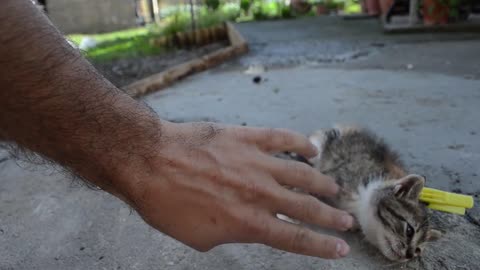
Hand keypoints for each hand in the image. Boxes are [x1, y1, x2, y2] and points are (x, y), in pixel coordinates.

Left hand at [118, 122, 352, 257]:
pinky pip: (283, 140)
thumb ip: (230, 234)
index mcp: (249, 223)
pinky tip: (312, 149)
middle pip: (306, 209)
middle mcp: (260, 195)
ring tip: (335, 189)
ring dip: (321, 184)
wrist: (151, 162)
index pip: (295, 238)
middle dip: (331, 217)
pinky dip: (301, 144)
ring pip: (302, 175)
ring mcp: (257, 164)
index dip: (322, 246)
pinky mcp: (248, 138)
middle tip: (347, 220)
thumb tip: (243, 228)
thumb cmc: (167, 203)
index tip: (341, 248)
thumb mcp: (199, 237)